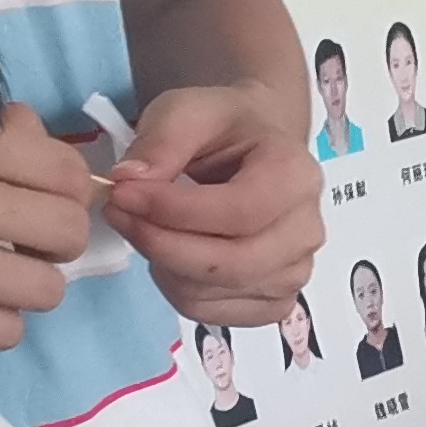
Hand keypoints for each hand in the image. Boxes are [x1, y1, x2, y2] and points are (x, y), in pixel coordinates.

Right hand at [0, 102, 98, 352]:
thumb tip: (39, 139)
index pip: (66, 174)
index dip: (69, 186)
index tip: (50, 190)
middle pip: (67, 234)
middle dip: (57, 237)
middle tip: (32, 236)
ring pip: (46, 290)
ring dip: (32, 282)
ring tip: (2, 271)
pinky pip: (6, 331)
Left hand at [105, 82, 325, 325]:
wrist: (256, 151)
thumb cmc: (226, 130)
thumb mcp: (189, 111)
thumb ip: (161, 141)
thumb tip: (128, 181)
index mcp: (295, 175)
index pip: (237, 212)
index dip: (174, 211)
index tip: (123, 194)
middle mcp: (305, 231)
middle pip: (230, 264)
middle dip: (161, 244)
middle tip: (120, 215)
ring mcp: (295, 273)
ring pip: (215, 293)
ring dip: (164, 267)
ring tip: (145, 230)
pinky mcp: (276, 303)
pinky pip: (216, 315)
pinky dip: (179, 292)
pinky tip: (170, 258)